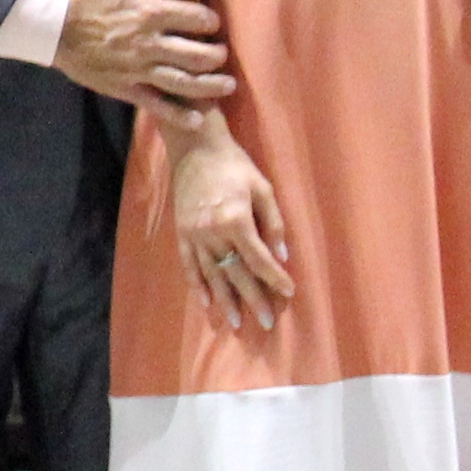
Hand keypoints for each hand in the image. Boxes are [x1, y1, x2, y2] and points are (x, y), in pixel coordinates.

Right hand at [57, 0, 229, 108]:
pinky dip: (178, 114)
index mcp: (150, 11)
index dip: (210, 21)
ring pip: (183, 82)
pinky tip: (197, 121)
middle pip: (196, 54)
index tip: (213, 24)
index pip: (195, 17)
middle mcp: (149, 42)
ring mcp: (138, 68)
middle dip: (216, 55)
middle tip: (223, 55)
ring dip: (209, 86)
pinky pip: (156, 104)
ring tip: (227, 85)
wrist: (54, 26)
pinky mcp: (125, 88)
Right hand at [163, 120, 295, 333]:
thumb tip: (282, 255)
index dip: (275, 278)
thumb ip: (274, 223)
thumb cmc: (235, 165)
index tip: (289, 292)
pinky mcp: (182, 233)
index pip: (259, 259)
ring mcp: (194, 235)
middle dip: (253, 299)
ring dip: (225, 300)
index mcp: (236, 220)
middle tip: (265, 322)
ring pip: (212, 274)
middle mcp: (213, 233)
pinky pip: (189, 265)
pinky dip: (198, 285)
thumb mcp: (263, 187)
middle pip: (236, 273)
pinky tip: (205, 303)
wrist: (195, 148)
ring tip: (235, 323)